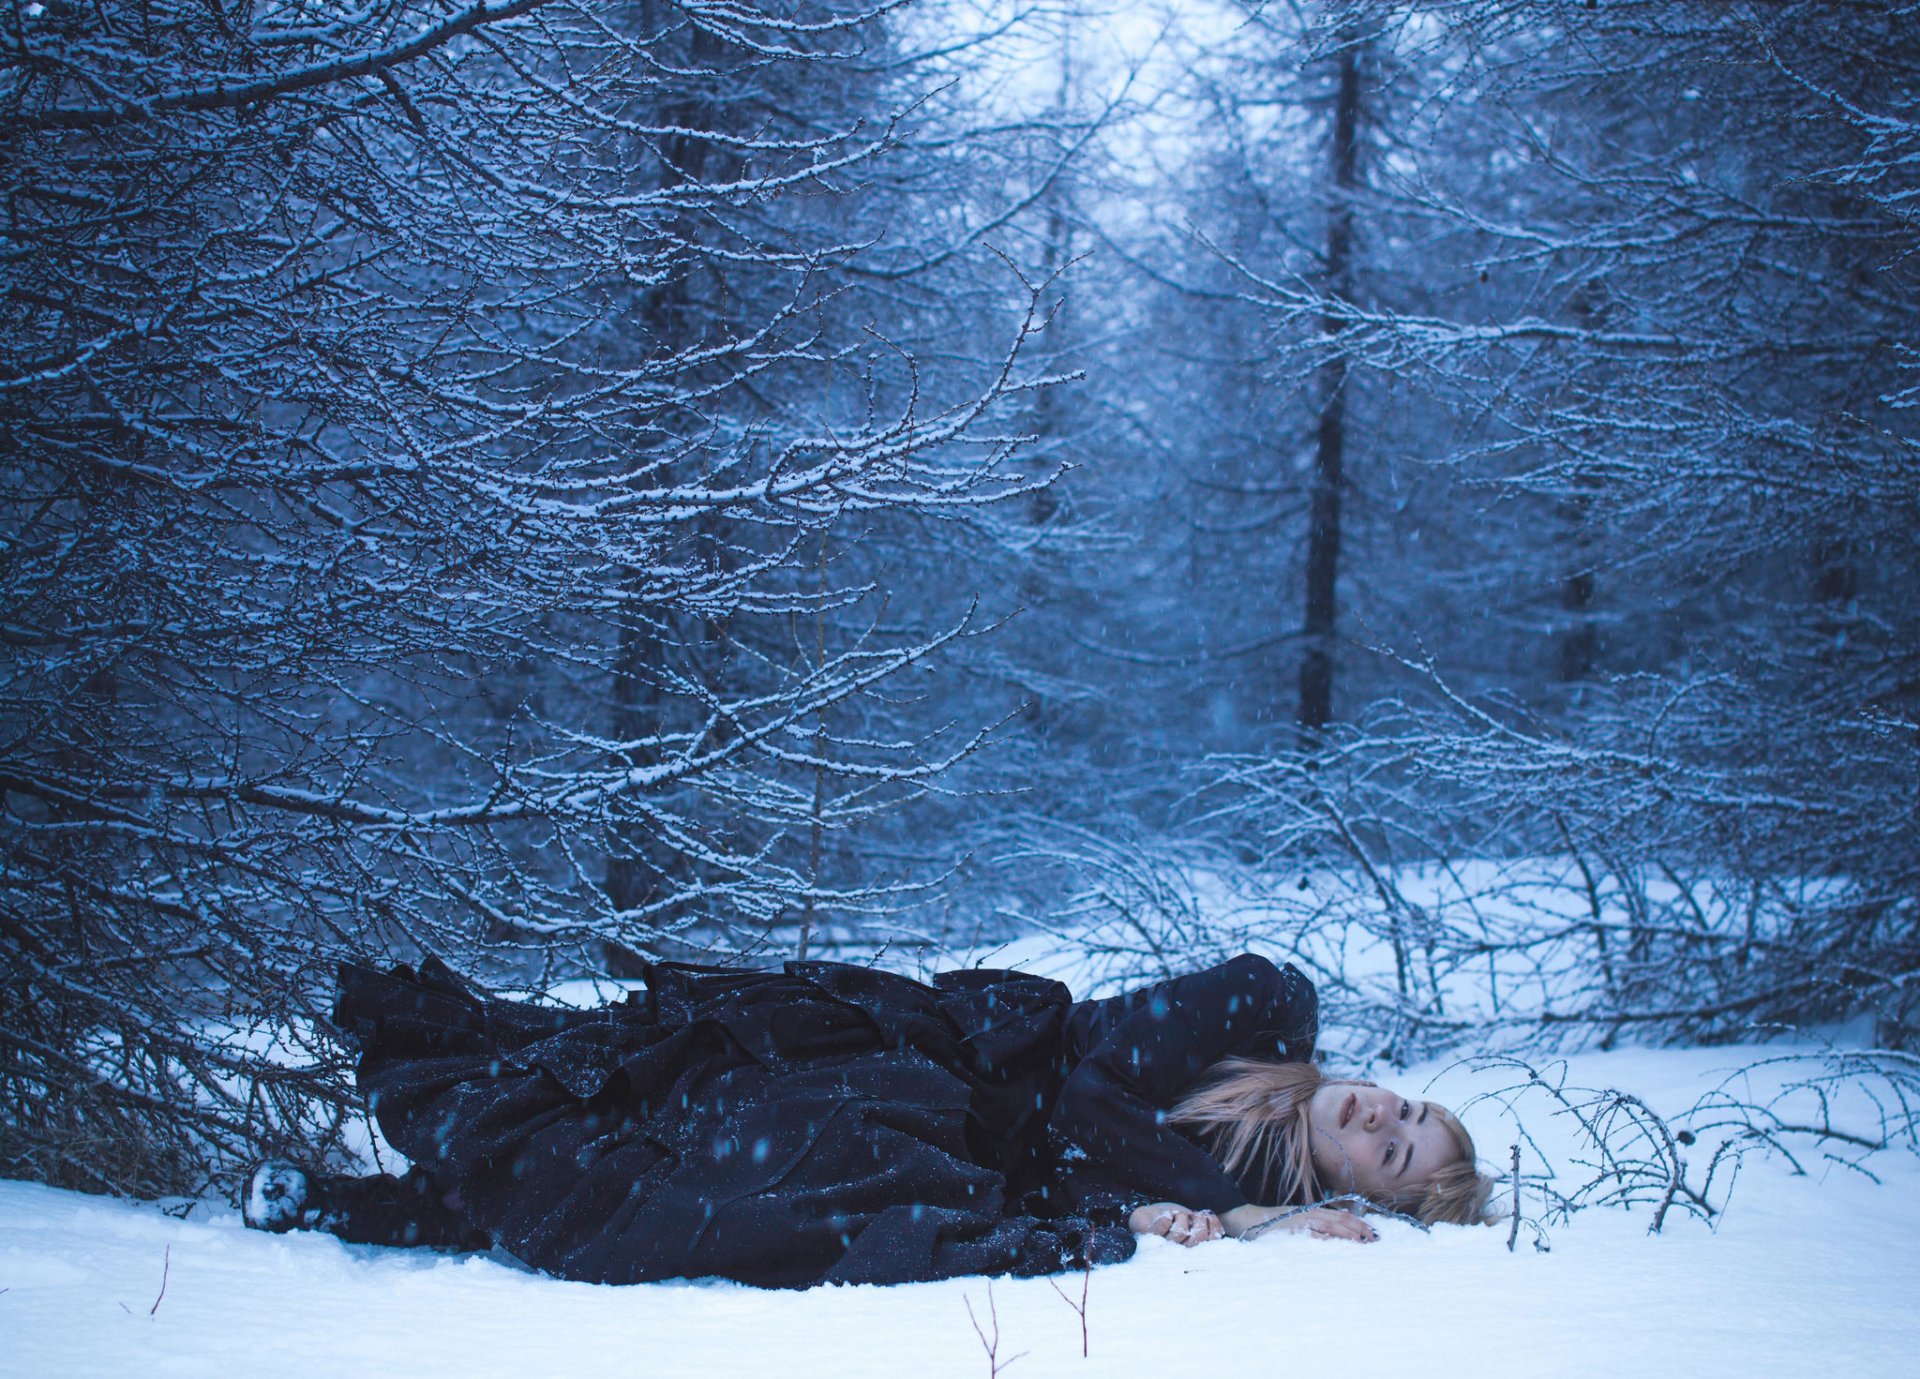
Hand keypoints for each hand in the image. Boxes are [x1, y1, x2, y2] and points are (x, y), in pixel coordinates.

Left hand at [1128, 1202, 1224, 1246]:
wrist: (1146, 1217)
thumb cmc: (1171, 1221)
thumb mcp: (1190, 1222)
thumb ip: (1204, 1226)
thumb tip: (1220, 1229)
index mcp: (1190, 1250)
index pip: (1209, 1245)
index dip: (1213, 1230)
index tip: (1209, 1217)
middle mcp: (1177, 1252)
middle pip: (1196, 1240)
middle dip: (1199, 1223)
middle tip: (1195, 1215)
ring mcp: (1162, 1244)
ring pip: (1180, 1233)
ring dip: (1182, 1218)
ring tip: (1178, 1215)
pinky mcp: (1148, 1235)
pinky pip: (1162, 1226)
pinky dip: (1167, 1218)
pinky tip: (1167, 1216)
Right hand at [1221, 1203, 1377, 1242]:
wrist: (1247, 1220)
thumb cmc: (1271, 1224)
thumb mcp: (1296, 1222)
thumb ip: (1313, 1225)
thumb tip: (1334, 1230)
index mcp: (1310, 1212)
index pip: (1339, 1215)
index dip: (1357, 1222)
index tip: (1372, 1231)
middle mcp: (1308, 1214)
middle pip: (1339, 1219)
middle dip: (1358, 1228)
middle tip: (1374, 1237)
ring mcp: (1300, 1222)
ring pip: (1329, 1225)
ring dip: (1347, 1232)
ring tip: (1363, 1240)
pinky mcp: (1291, 1230)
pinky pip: (1312, 1234)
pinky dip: (1325, 1237)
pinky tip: (1336, 1242)